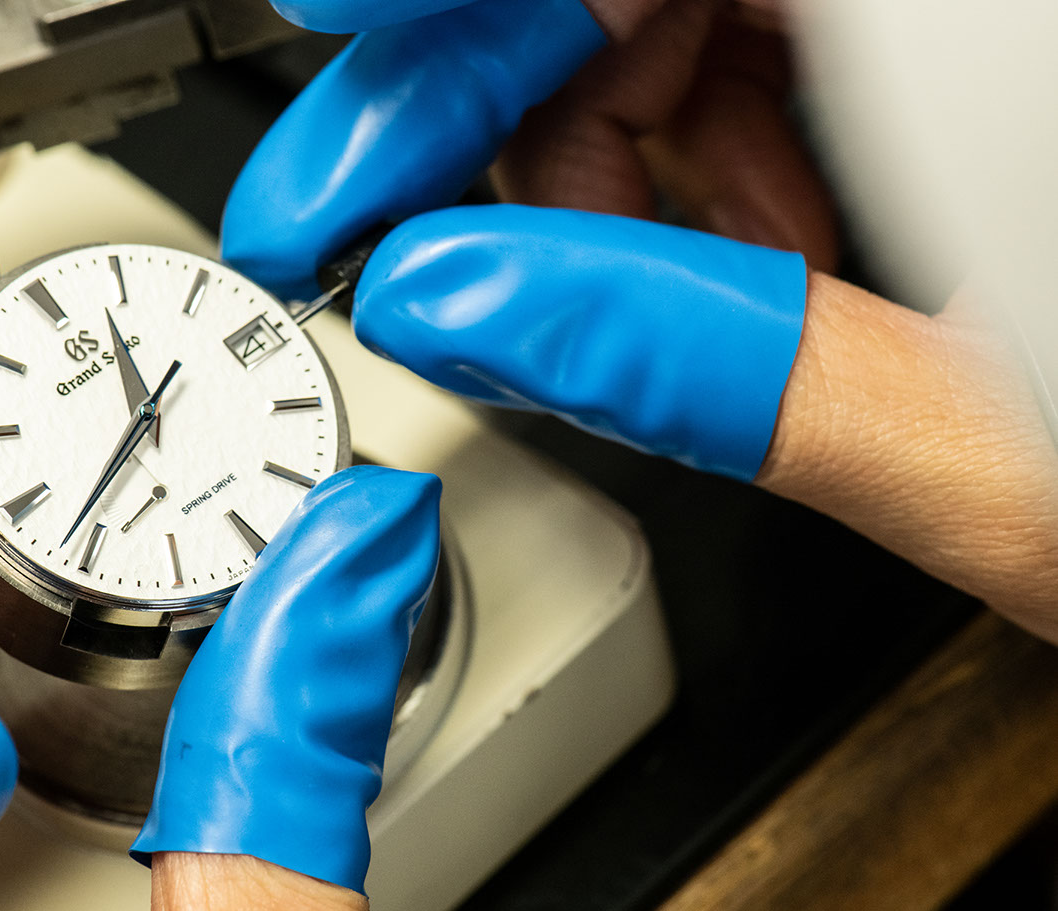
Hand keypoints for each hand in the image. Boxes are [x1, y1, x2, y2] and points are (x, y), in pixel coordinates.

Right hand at [225, 0, 1057, 642]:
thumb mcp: (995, 446)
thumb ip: (700, 359)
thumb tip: (458, 306)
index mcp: (988, 29)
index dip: (471, 1)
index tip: (337, 46)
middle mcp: (977, 7)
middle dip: (509, 103)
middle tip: (404, 227)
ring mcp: (969, 38)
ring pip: (706, 17)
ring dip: (612, 157)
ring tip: (614, 291)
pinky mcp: (972, 75)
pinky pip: (792, 59)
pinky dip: (714, 162)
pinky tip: (741, 259)